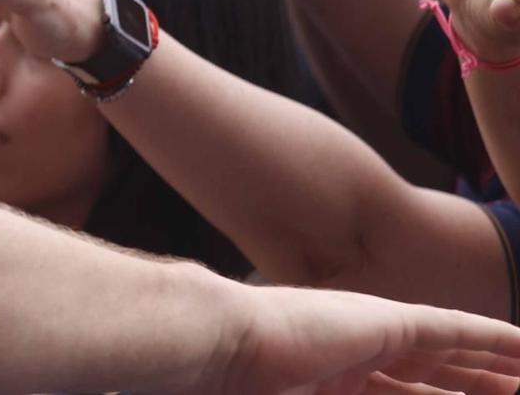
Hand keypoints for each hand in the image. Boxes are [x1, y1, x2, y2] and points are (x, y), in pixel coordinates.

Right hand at [200, 278, 519, 393]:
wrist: (219, 343)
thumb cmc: (235, 387)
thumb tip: (369, 394)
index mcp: (333, 379)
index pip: (400, 393)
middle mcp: (357, 354)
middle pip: (434, 375)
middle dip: (477, 385)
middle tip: (516, 391)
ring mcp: (372, 334)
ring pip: (454, 354)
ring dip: (498, 368)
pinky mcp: (388, 320)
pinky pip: (456, 331)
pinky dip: (493, 338)